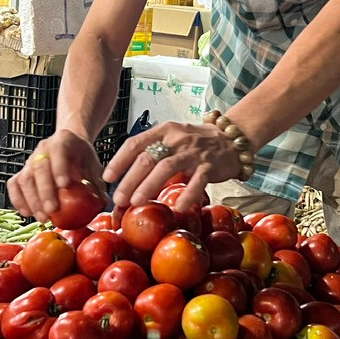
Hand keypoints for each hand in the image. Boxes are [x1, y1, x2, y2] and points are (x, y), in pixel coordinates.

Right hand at [8, 130, 105, 222]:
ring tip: (42, 218)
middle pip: (38, 167)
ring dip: (32, 200)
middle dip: (44, 191)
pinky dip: (18, 200)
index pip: (58, 151)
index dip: (59, 167)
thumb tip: (104, 203)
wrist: (68, 143)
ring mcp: (30, 160)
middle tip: (52, 211)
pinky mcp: (23, 171)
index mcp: (63, 141)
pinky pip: (14, 185)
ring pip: (24, 178)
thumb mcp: (93, 165)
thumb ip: (97, 183)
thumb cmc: (82, 156)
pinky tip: (27, 213)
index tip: (64, 185)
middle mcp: (43, 148)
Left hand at [102, 121, 242, 212]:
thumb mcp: (173, 138)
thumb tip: (127, 179)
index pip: (135, 143)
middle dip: (130, 180)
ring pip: (167, 167)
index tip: (108, 177)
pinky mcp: (211, 165)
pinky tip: (179, 208)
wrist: (232, 139)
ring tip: (137, 202)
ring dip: (149, 185)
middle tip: (118, 199)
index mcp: (164, 130)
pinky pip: (198, 180)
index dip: (119, 160)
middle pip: (147, 158)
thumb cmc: (196, 143)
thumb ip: (154, 153)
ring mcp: (194, 152)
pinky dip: (188, 194)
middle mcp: (176, 138)